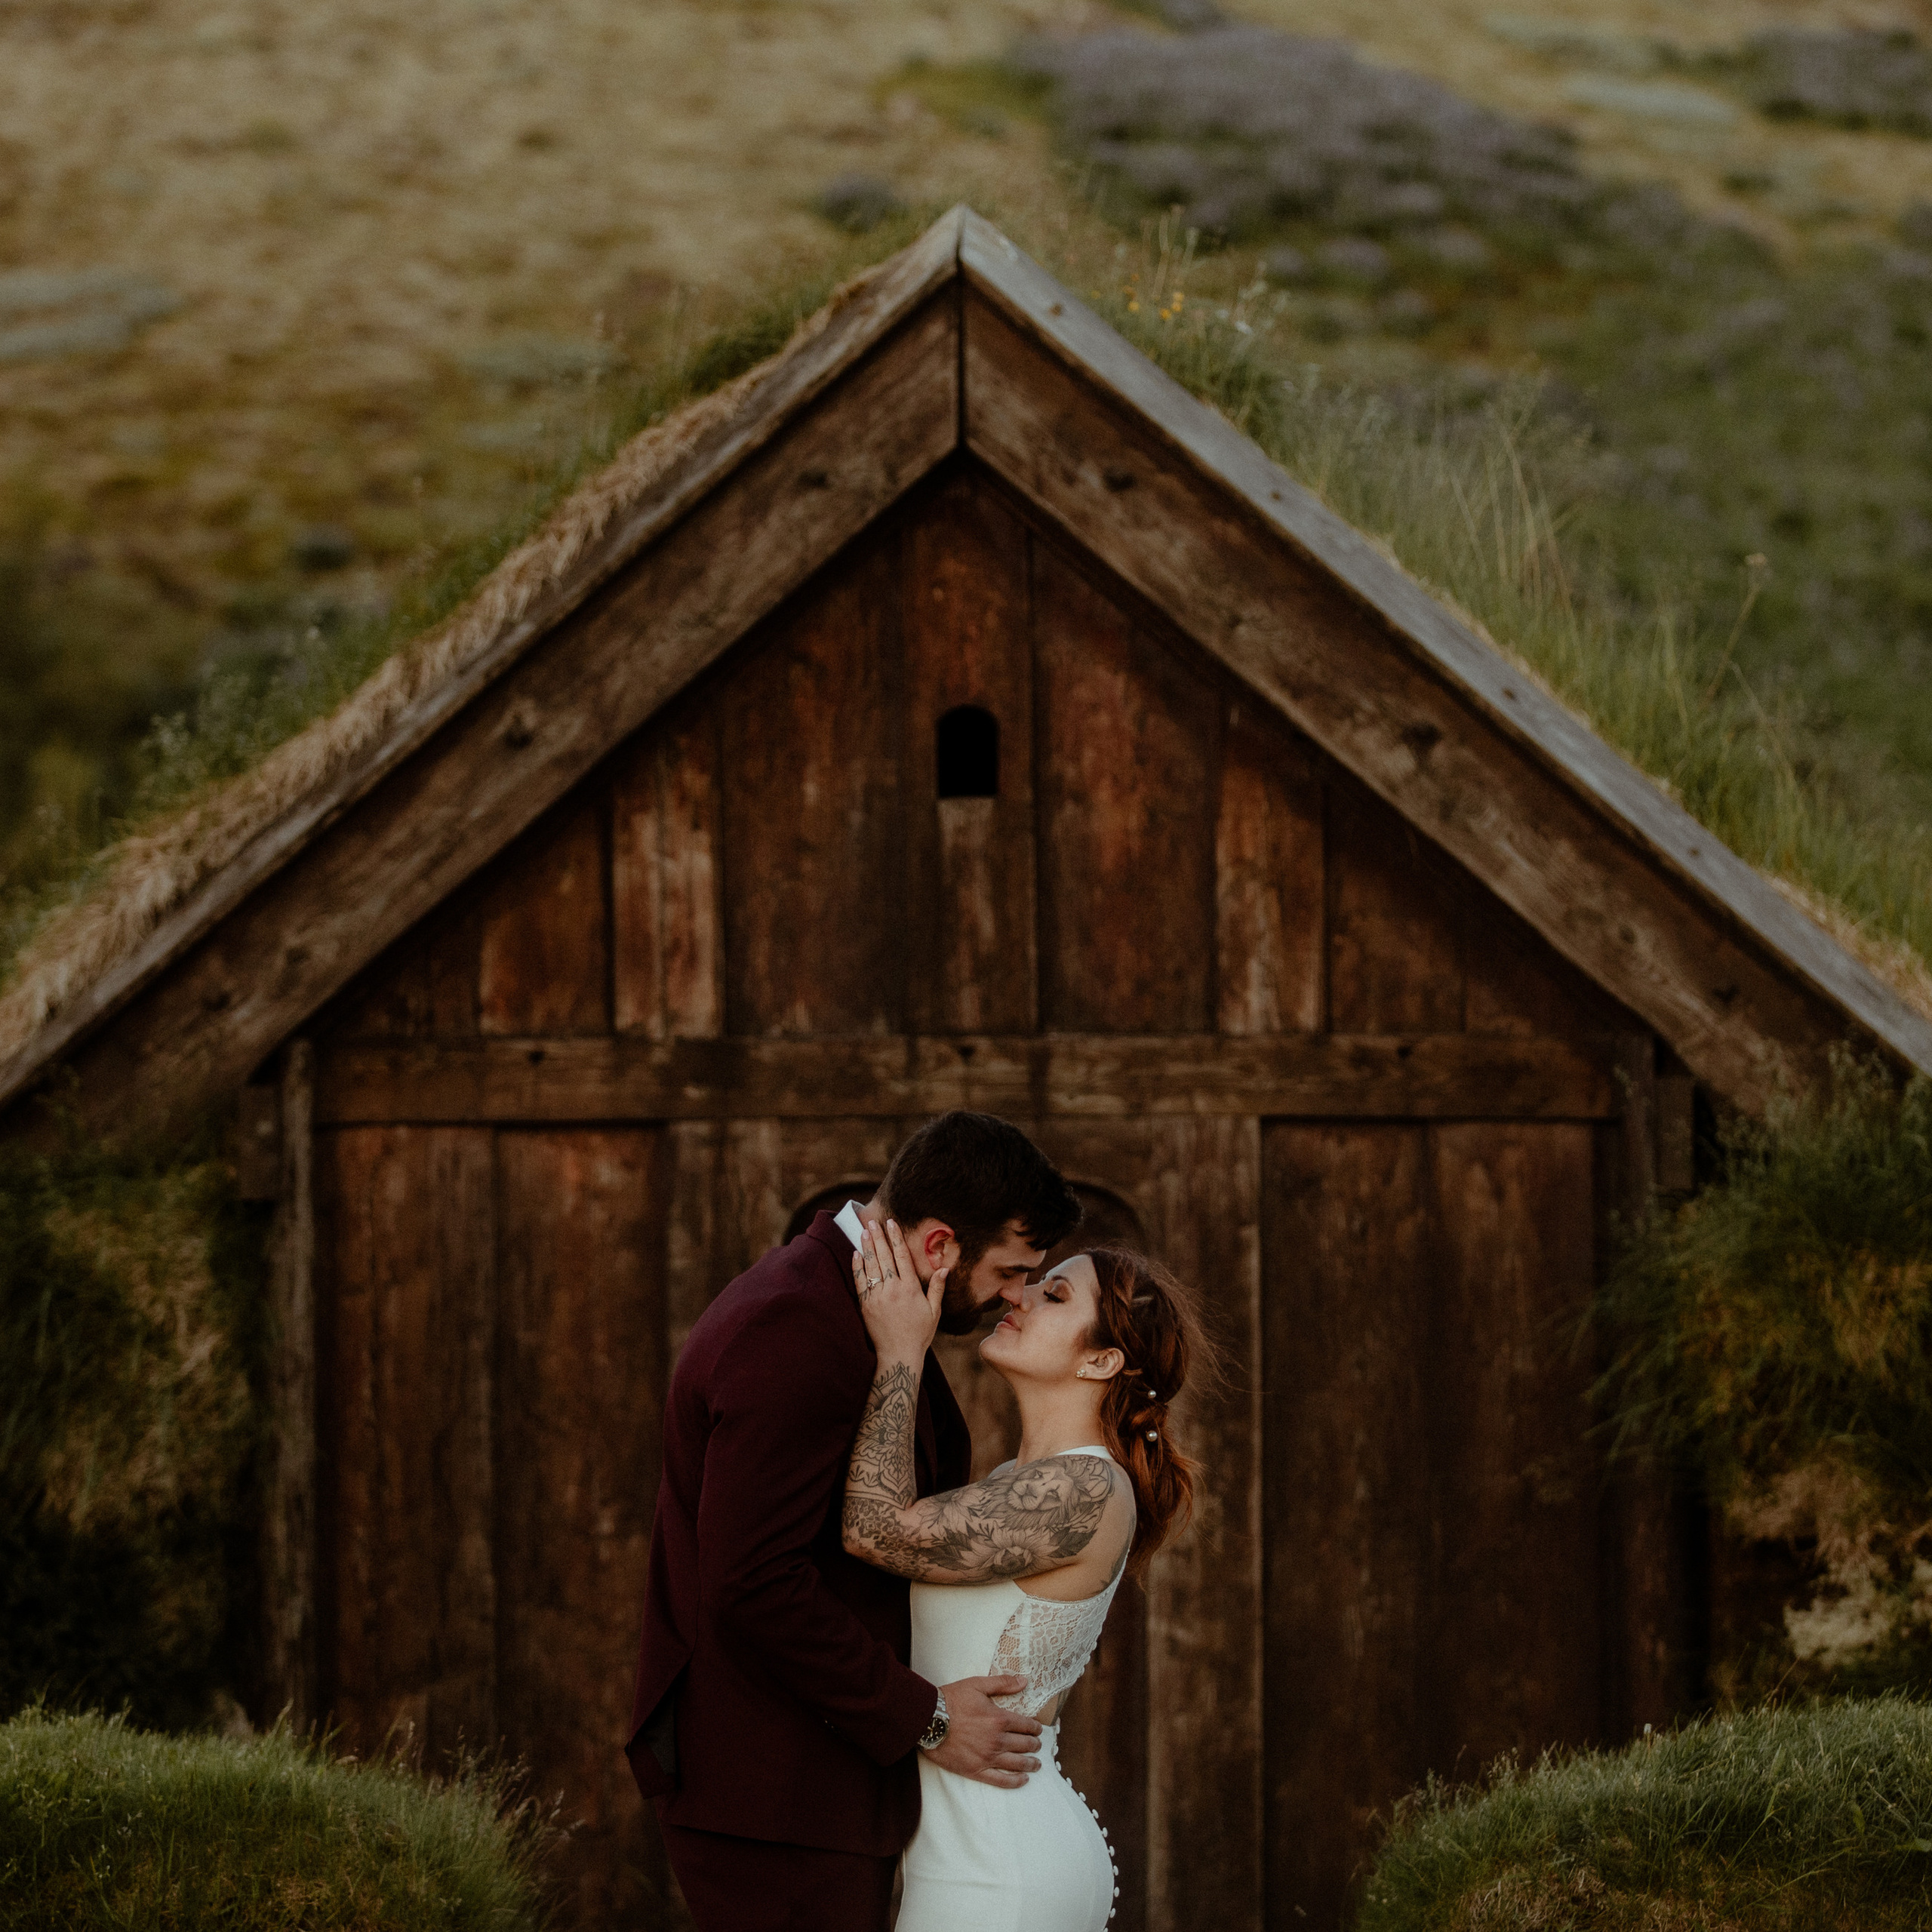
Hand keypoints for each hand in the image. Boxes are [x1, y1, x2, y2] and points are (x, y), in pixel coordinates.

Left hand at [852, 1218, 943, 1362]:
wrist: (898, 1355)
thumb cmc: (919, 1334)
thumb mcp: (934, 1311)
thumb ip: (937, 1288)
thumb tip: (944, 1268)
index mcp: (910, 1288)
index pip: (902, 1256)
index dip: (895, 1238)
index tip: (891, 1223)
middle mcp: (893, 1290)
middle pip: (884, 1257)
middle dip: (879, 1237)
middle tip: (874, 1221)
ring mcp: (877, 1297)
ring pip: (871, 1266)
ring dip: (867, 1247)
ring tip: (864, 1231)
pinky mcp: (865, 1305)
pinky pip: (859, 1281)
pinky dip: (857, 1266)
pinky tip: (856, 1254)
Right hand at [924, 1676, 1041, 1787]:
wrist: (928, 1720)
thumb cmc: (952, 1700)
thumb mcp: (978, 1685)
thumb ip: (1003, 1683)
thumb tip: (1024, 1680)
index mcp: (999, 1719)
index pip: (1026, 1725)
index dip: (1035, 1728)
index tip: (1038, 1729)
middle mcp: (997, 1740)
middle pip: (1024, 1745)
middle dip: (1034, 1745)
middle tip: (1038, 1746)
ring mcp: (987, 1757)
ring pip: (1016, 1764)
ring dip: (1030, 1764)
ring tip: (1036, 1765)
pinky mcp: (976, 1770)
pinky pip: (1000, 1780)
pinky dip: (1014, 1782)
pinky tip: (1022, 1780)